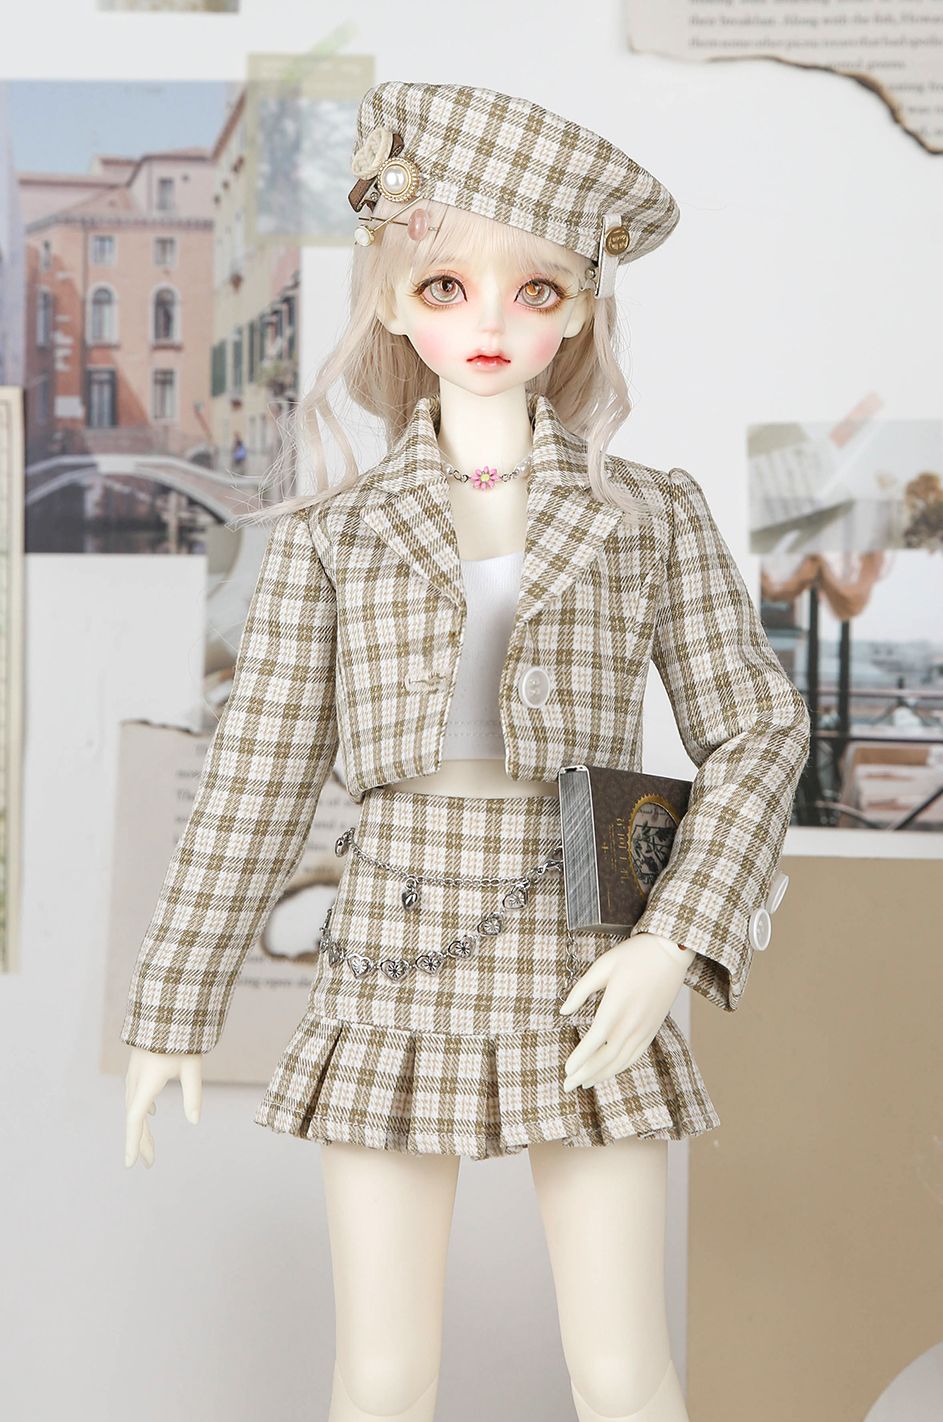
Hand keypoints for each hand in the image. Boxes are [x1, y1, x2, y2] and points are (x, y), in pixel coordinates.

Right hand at [124, 1046, 203, 1167]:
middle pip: (134, 1117)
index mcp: (147, 1081)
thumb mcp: (192, 1066)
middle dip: (140, 1141)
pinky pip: (135, 1094)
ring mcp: (135, 1072)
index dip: (132, 1142)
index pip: (135, 1119)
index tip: (131, 1163)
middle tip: (149, 1163)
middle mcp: (136, 1079)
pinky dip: (142, 1109)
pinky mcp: (139, 1066)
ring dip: (140, 1127)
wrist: (168, 1008)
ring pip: (133, 1106)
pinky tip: (151, 1114)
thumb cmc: (182, 1037)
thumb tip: (194, 1121)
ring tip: (149, 1147)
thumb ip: (193, 1094)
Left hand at [559, 933, 690, 1091]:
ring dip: (601, 1074)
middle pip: (607, 1057)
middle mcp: (632, 1022)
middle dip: (586, 1073)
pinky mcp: (653, 1028)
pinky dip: (620, 1067)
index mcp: (617, 1005)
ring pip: (622, 1060)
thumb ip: (581, 990)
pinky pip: (635, 1055)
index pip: (595, 1040)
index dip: (580, 1057)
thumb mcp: (602, 965)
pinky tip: (607, 1072)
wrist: (671, 952)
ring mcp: (645, 1027)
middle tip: (567, 1086)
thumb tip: (563, 1011)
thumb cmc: (633, 955)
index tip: (566, 1069)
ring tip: (583, 1084)